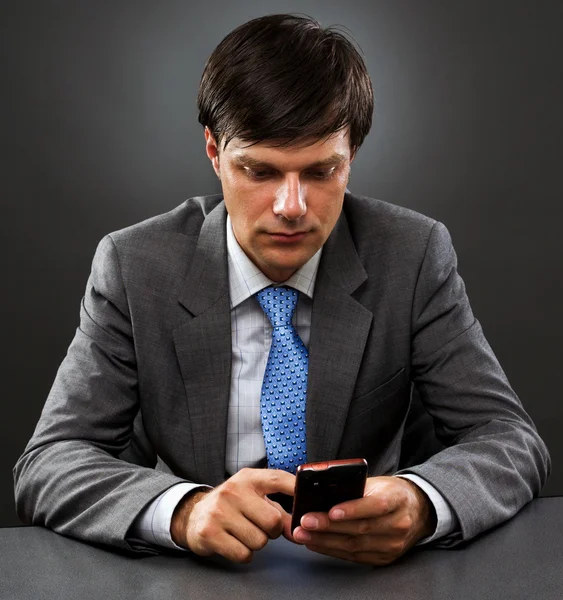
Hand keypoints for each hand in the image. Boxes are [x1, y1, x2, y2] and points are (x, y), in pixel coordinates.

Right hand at [171, 468, 294, 562]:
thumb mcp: (253, 497)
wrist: (194, 515)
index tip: (307, 500)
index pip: (278, 479)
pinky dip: (244, 554)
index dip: (296, 489)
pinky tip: (235, 542)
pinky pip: (243, 554)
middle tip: (261, 526)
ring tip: (244, 532)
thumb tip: (300, 526)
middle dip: (273, 530)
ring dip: (257, 543)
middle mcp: (233, 491)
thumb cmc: (232, 505)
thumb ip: (279, 509)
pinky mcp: (210, 532)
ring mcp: (220, 511)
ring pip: (259, 540)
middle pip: (273, 520)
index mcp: (248, 478)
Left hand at [291, 476, 436, 565]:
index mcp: (397, 500)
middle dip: (329, 526)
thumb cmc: (391, 492)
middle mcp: (398, 524)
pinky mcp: (385, 558)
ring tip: (303, 534)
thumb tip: (321, 490)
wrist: (418, 511)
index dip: (352, 509)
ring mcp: (392, 544)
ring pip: (355, 546)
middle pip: (360, 528)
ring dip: (325, 541)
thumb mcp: (378, 482)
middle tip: (305, 521)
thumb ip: (355, 487)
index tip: (331, 510)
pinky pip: (355, 557)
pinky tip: (316, 543)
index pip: (375, 506)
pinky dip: (333, 550)